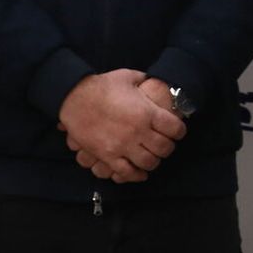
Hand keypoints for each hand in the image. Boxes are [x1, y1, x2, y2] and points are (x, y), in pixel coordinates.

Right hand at [58, 69, 186, 182]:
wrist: (73, 97)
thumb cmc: (102, 85)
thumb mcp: (130, 77)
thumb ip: (146, 81)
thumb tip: (155, 82)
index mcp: (148, 112)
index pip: (176, 129)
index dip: (179, 132)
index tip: (177, 132)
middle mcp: (138, 131)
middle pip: (164, 148)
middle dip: (168, 148)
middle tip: (165, 146)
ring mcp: (122, 145)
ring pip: (148, 163)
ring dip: (153, 162)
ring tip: (152, 157)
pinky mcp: (106, 155)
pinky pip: (126, 172)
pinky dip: (136, 175)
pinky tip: (140, 173)